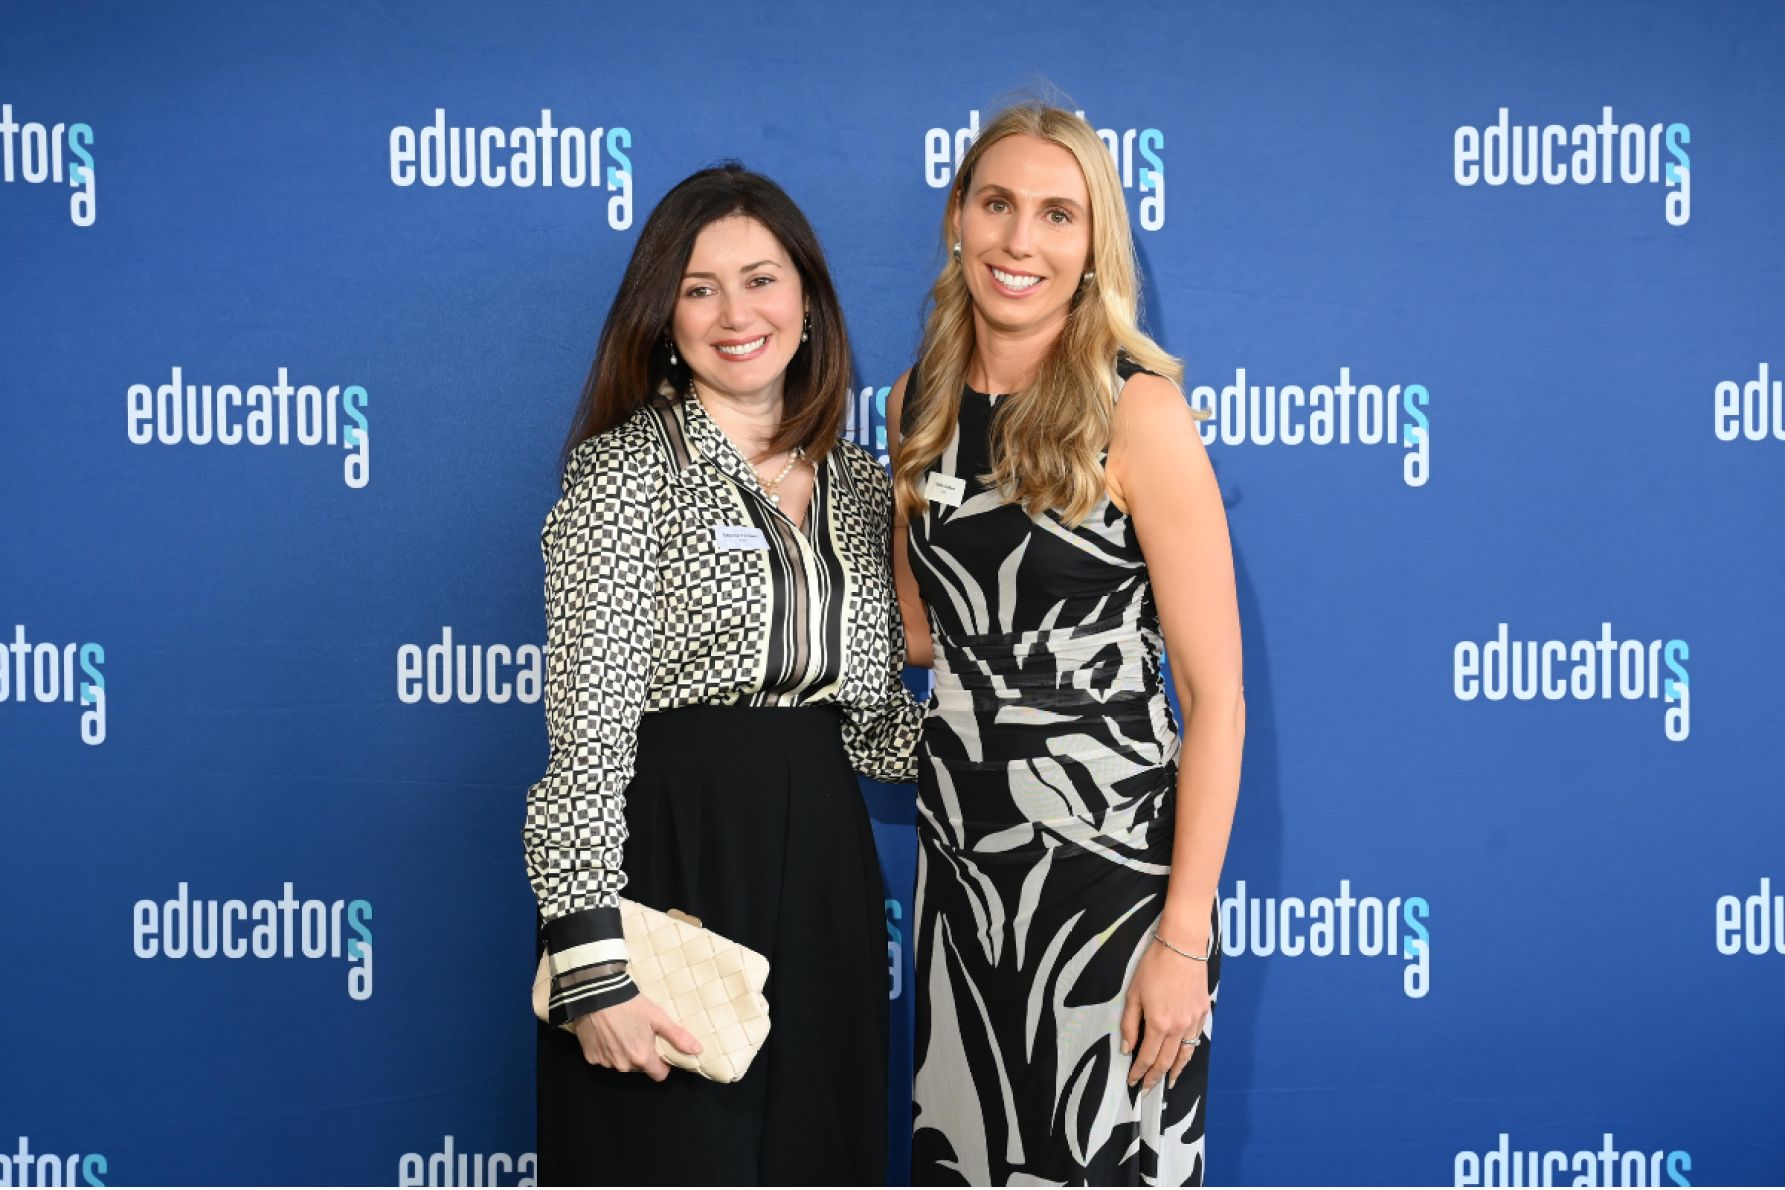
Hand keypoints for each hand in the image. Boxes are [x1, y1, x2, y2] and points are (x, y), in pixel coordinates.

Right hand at [570, 993, 701, 1080]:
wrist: (597, 994)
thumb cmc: (630, 1005)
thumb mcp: (658, 1017)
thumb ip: (677, 1037)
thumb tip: (697, 1050)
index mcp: (642, 1058)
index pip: (659, 1075)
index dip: (662, 1064)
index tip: (659, 1049)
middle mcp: (623, 1065)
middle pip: (639, 1068)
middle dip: (642, 1056)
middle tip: (640, 1034)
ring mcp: (605, 1062)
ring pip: (622, 1064)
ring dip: (624, 1053)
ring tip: (622, 1031)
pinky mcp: (590, 1057)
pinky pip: (604, 1059)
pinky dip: (607, 1050)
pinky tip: (607, 1033)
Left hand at [1119, 932, 1210, 1092]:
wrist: (1182, 946)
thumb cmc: (1154, 966)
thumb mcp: (1134, 993)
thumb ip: (1130, 1024)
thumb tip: (1127, 1048)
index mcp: (1158, 1023)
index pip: (1147, 1057)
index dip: (1139, 1073)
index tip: (1133, 1082)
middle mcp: (1178, 1027)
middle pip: (1166, 1061)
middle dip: (1155, 1077)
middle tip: (1148, 1089)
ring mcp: (1193, 1020)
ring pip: (1185, 1054)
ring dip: (1176, 1071)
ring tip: (1169, 1082)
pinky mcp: (1203, 1012)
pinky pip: (1196, 1039)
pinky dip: (1189, 1052)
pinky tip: (1184, 1057)